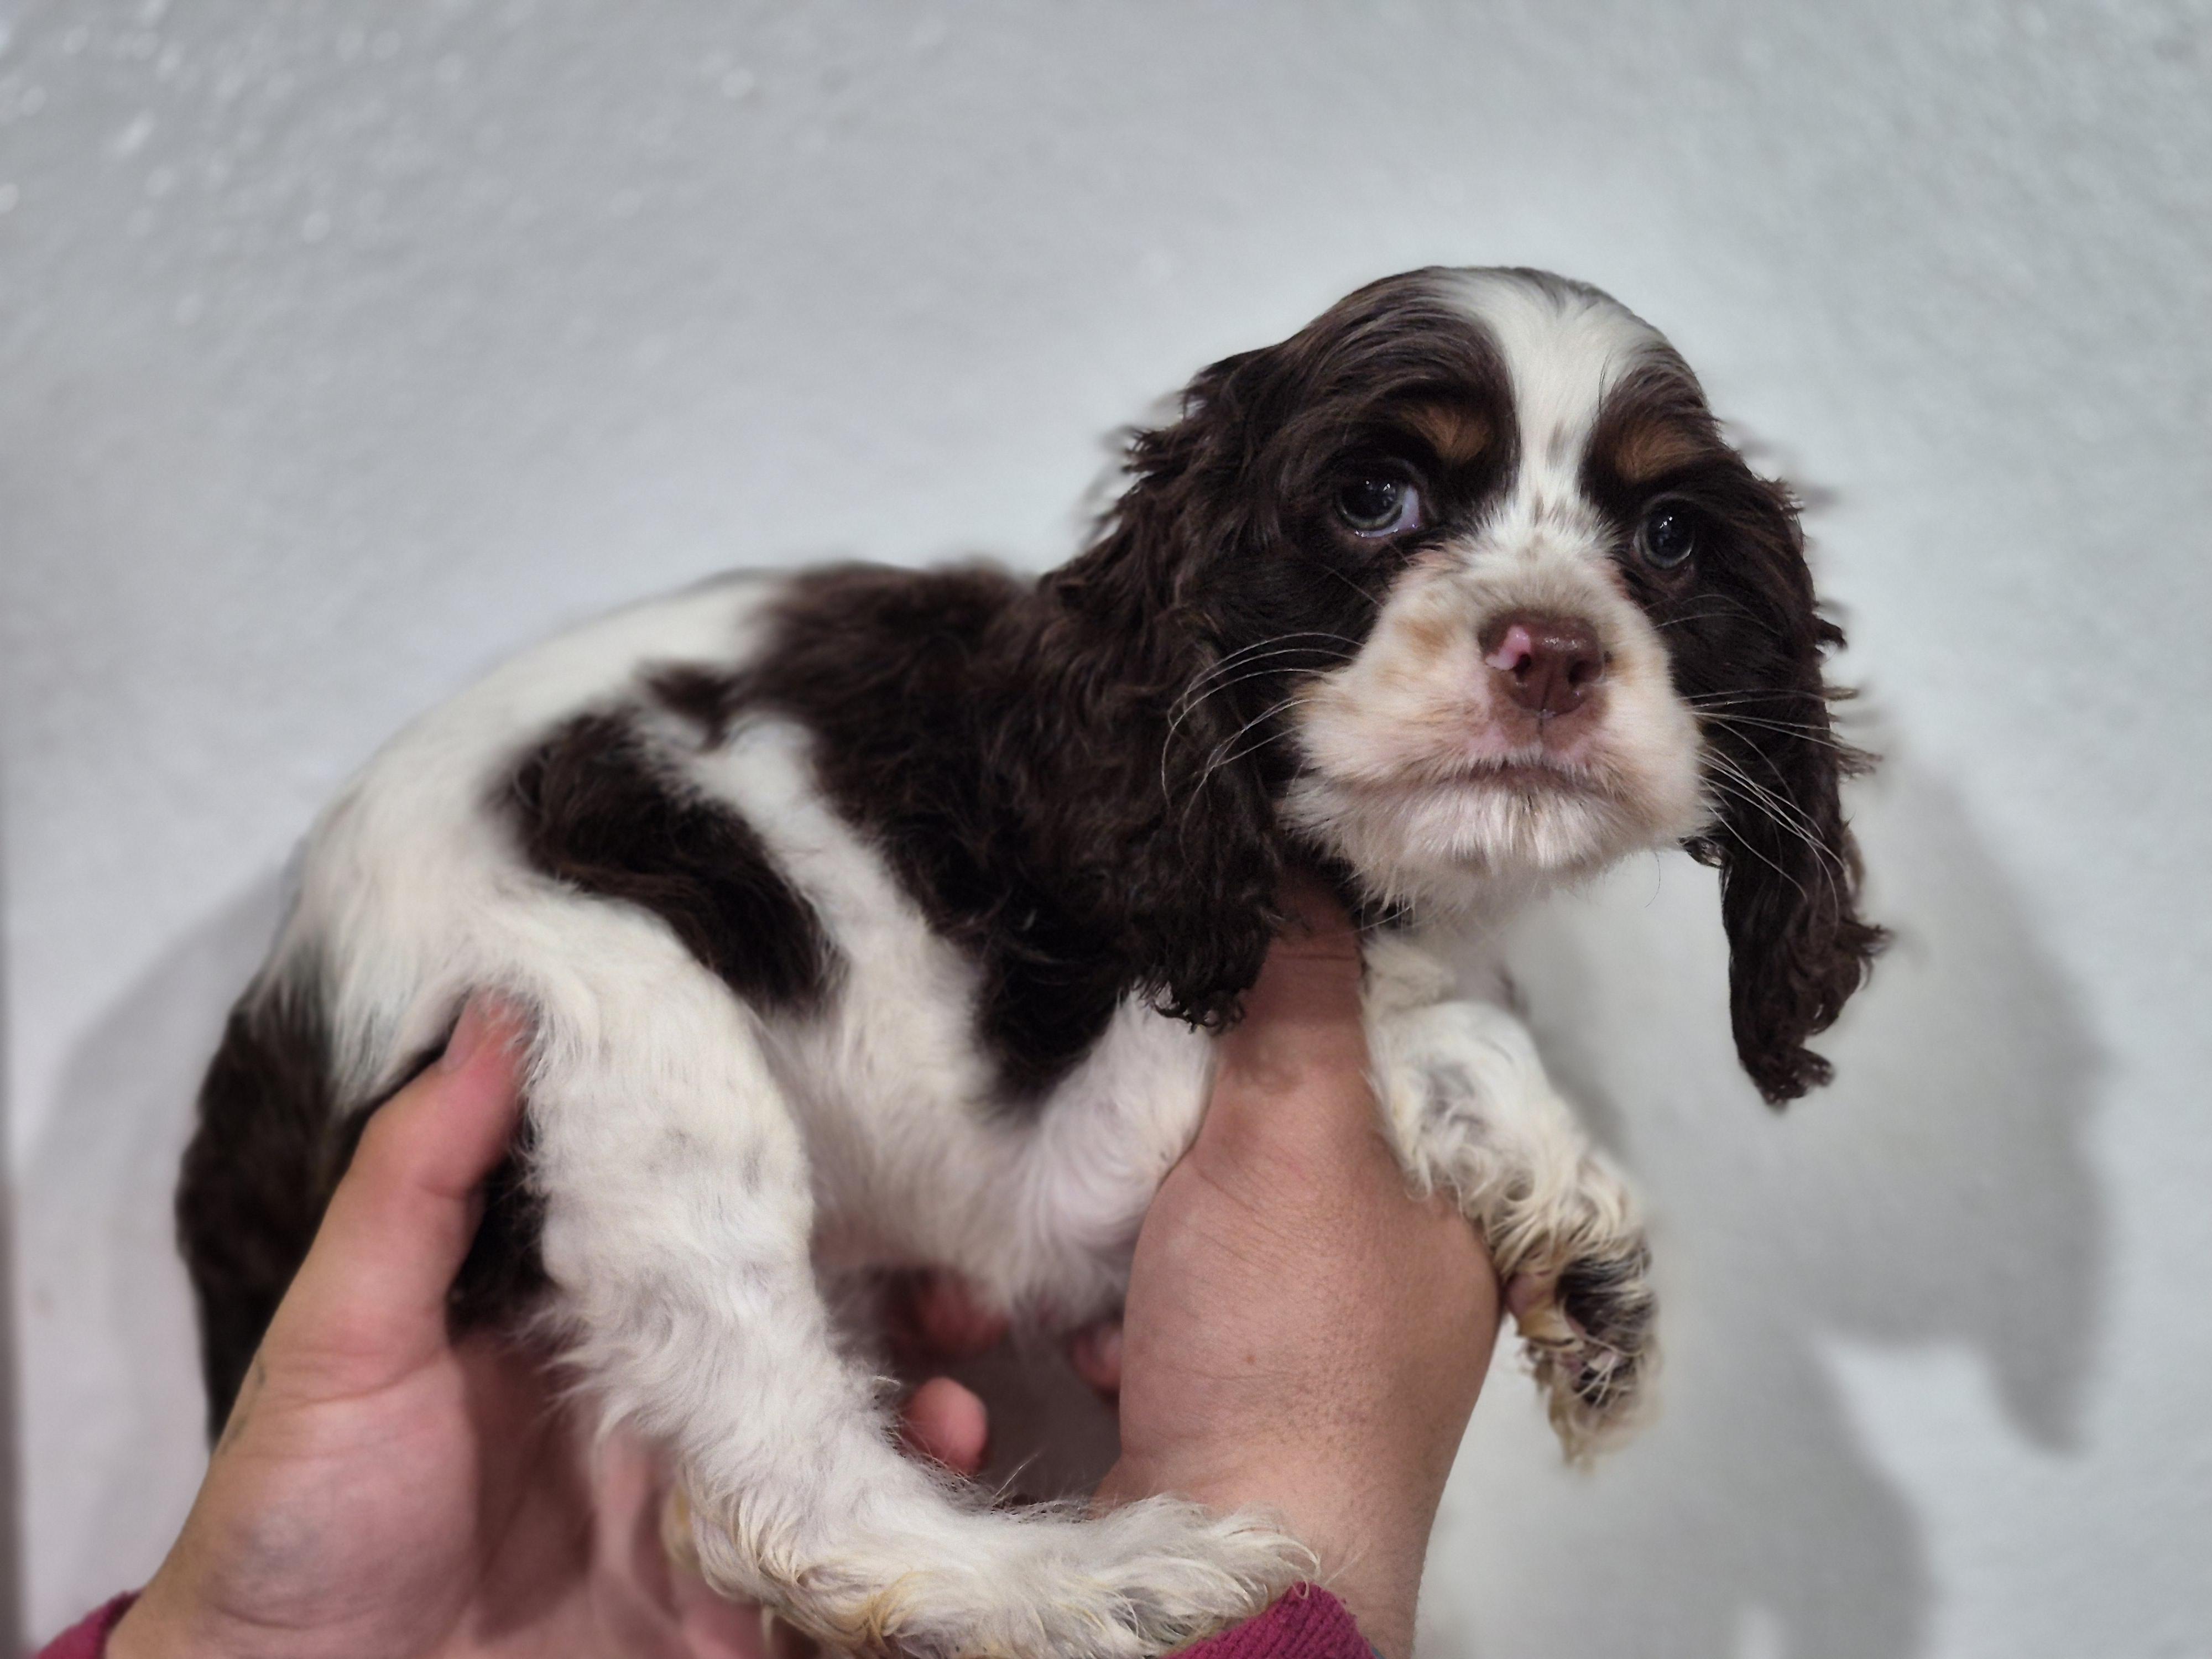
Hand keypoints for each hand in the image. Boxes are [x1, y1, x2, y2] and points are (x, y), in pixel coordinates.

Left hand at [112, 1000, 991, 1658]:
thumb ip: (416, 1178)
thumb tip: (500, 1008)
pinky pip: (829, 1562)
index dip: (803, 1178)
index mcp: (579, 1319)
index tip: (890, 1137)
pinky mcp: (720, 1610)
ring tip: (957, 1396)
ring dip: (922, 1406)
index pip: (708, 1224)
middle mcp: (656, 1399)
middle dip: (906, 1294)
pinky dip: (899, 1529)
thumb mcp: (339, 1333)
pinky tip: (931, 1488)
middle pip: (808, 1325)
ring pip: (842, 1435)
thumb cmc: (296, 1512)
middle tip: (966, 1280)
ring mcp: (695, 1505)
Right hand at [1087, 878, 1502, 1658]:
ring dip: (1113, 1217)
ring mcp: (1300, 1331)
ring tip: (1078, 1254)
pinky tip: (1079, 1332)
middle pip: (1267, 1113)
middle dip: (1170, 1111)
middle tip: (1108, 1102)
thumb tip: (1292, 846)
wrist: (1228, 1565)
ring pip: (1188, 1204)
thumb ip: (1299, 986)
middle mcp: (1393, 1257)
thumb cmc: (1291, 1343)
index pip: (1382, 1025)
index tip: (1193, 938)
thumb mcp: (1301, 1135)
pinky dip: (1102, 1302)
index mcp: (1455, 1187)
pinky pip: (1146, 1295)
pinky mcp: (1215, 1390)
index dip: (1290, 971)